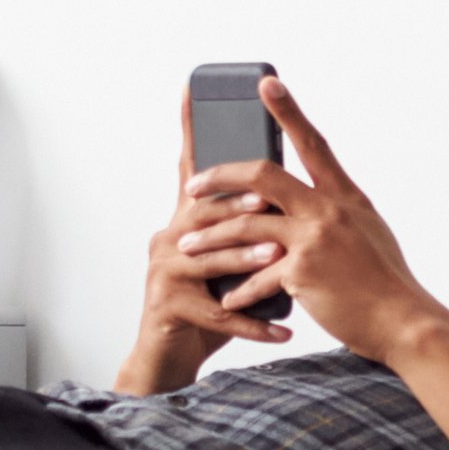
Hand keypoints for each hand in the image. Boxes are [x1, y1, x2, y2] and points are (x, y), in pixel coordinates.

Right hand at [117, 86, 297, 394]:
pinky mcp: (170, 310)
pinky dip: (254, 325)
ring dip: (247, 261)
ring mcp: (165, 275)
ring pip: (209, 260)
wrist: (172, 359)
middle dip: (238, 205)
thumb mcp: (225, 260)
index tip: (192, 90)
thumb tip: (279, 195)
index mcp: (187, 222)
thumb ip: (243, 228)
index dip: (189, 130)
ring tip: (279, 261)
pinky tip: (283, 331)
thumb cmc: (208, 306)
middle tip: (270, 201)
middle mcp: (170, 239)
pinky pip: (218, 315)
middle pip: (203, 212)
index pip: (190, 168)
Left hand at [178, 77, 448, 363]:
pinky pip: (256, 276)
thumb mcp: (367, 230)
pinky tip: (227, 298)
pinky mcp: (303, 272)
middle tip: (192, 185)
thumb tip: (314, 197)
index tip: (266, 84)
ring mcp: (314, 239)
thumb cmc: (384, 280)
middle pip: (262, 175)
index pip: (313, 142)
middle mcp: (328, 210)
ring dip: (211, 237)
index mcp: (344, 195)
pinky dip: (238, 290)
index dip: (288, 110)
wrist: (402, 321)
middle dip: (220, 176)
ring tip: (188, 246)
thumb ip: (337, 210)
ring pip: (246, 225)